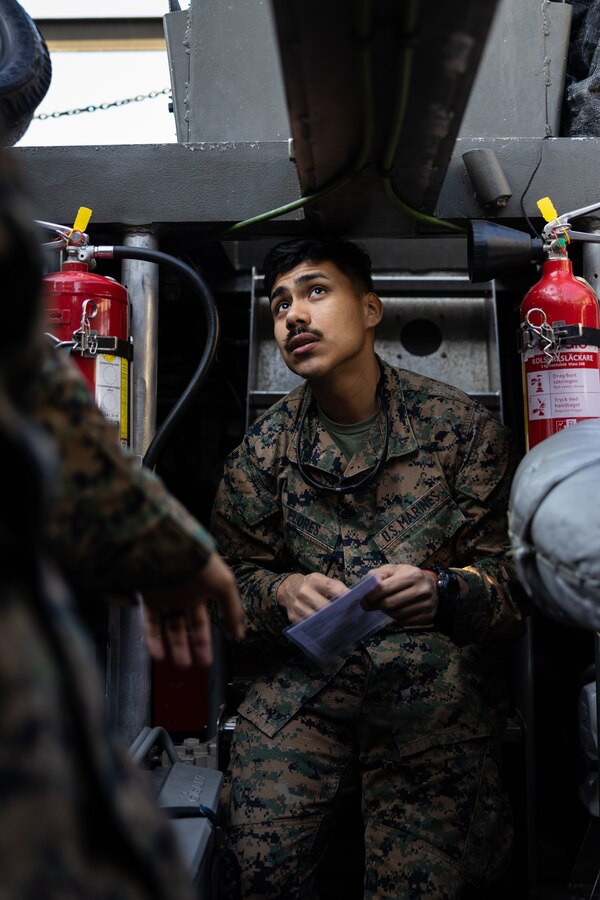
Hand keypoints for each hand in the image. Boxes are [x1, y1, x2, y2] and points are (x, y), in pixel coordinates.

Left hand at [141, 552, 243, 667]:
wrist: (172, 549)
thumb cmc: (201, 564)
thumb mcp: (224, 586)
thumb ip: (232, 610)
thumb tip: (240, 632)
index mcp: (201, 591)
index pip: (201, 622)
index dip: (204, 641)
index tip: (208, 659)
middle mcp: (182, 594)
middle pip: (185, 627)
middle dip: (190, 647)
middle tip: (194, 666)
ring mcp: (164, 596)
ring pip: (167, 626)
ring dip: (174, 647)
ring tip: (180, 664)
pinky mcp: (147, 597)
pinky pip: (149, 622)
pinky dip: (153, 639)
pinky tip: (159, 654)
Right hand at [277, 572, 346, 623]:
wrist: (288, 589)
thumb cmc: (311, 585)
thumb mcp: (322, 580)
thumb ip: (336, 588)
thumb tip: (353, 599)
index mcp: (314, 580)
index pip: (332, 588)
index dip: (344, 596)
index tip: (356, 603)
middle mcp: (304, 592)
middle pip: (325, 606)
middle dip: (338, 613)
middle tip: (351, 620)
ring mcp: (297, 606)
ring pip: (317, 618)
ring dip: (330, 623)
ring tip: (341, 626)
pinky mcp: (293, 617)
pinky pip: (309, 626)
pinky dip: (319, 629)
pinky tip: (328, 629)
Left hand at [361, 564, 437, 626]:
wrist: (432, 586)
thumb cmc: (408, 577)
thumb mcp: (394, 569)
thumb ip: (378, 575)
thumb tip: (364, 588)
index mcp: (413, 575)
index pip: (384, 588)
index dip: (371, 596)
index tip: (363, 600)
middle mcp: (422, 590)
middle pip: (390, 604)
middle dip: (376, 606)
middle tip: (369, 606)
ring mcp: (427, 605)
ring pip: (396, 615)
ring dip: (386, 612)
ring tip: (385, 606)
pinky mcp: (428, 617)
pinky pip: (405, 622)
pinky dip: (397, 619)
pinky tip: (397, 610)